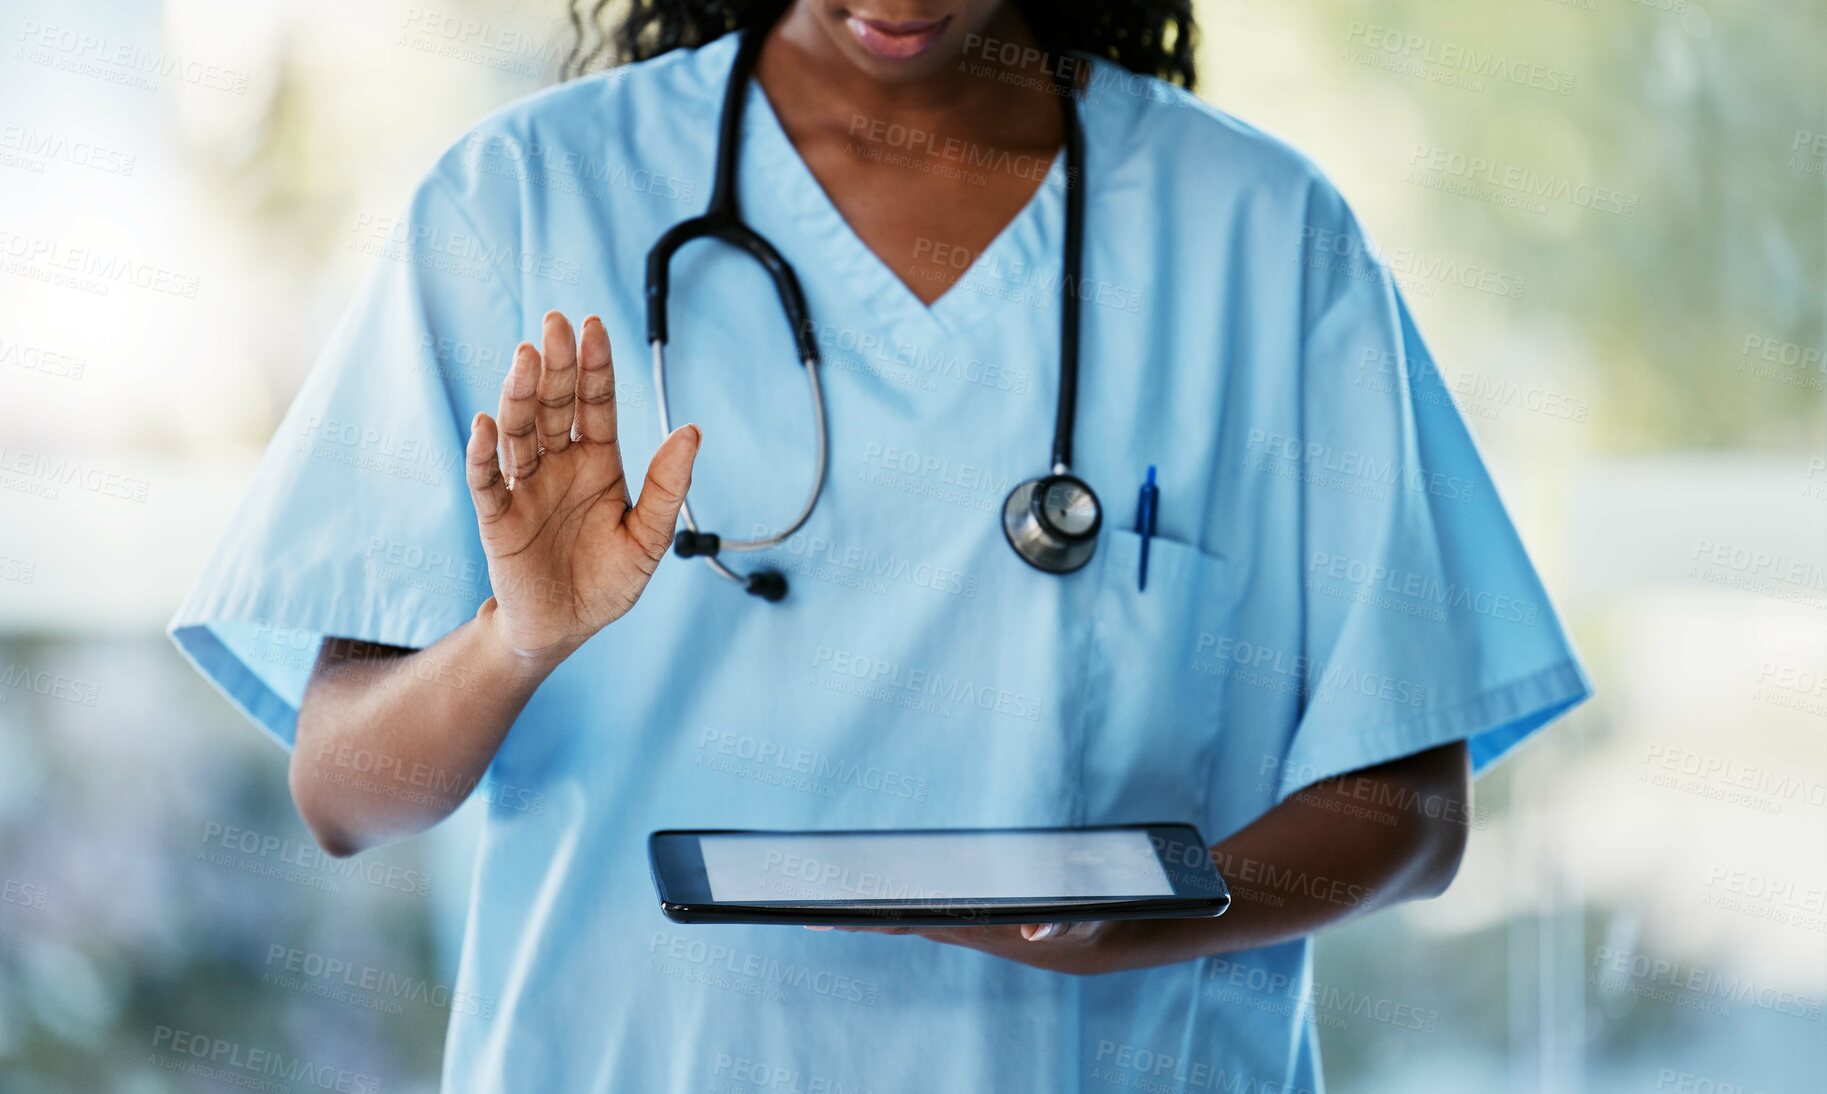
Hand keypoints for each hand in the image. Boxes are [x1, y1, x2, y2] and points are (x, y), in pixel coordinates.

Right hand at [466, 311, 699, 660]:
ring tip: (523, 358)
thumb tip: (692, 431)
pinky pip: (487, 481)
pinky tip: (485, 426)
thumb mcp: (649, 537)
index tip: (592, 324)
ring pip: (519, 432)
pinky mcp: (497, 519)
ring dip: (518, 395)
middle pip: (553, 406)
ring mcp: (525, 487)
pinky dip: (484, 454)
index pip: (595, 403)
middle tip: (553, 324)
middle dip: (555, 365)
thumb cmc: (608, 581)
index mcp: (597, 461)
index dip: (594, 366)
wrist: (566, 628)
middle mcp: (558, 464)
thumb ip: (667, 486)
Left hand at [807, 920, 1143, 976]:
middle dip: (852, 918)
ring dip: (869, 913)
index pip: (911, 920)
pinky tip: (877, 903)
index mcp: (979, 926)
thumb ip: (1066, 925)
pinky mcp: (975, 918)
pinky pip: (926, 911)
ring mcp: (967, 924)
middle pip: (897, 922)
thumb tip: (1035, 934)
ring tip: (826, 907)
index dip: (869, 918)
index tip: (826, 916)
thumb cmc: (1095, 922)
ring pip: (908, 918)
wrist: (1108, 940)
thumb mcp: (1090, 919)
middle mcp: (965, 928)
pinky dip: (898, 906)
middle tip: (802, 911)